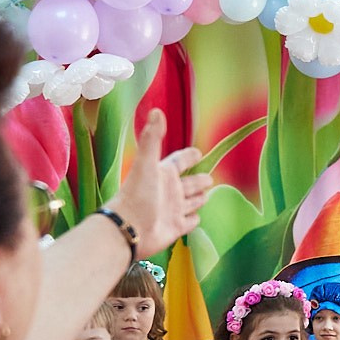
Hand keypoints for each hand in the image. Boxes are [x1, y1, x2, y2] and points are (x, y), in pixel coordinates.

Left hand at [104, 110, 211, 259]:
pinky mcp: (175, 228)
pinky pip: (188, 222)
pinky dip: (194, 219)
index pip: (179, 161)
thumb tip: (156, 110)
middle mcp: (168, 191)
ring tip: (207, 195)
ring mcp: (172, 210)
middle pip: (188, 183)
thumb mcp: (147, 163)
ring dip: (198, 198)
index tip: (198, 153)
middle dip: (199, 180)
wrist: (129, 229)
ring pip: (190, 202)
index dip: (189, 157)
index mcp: (163, 174)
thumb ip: (152, 138)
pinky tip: (198, 217)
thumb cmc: (138, 194)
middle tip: (210, 178)